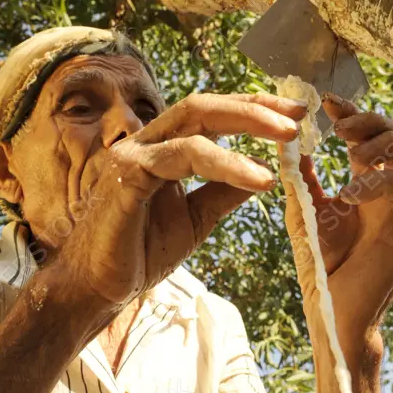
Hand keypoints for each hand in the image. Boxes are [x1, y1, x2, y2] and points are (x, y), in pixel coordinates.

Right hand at [50, 92, 306, 306]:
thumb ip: (224, 191)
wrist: (97, 287)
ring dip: (246, 129)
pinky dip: (224, 163)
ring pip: (195, 124)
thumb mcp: (196, 218)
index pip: (211, 116)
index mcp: (164, 148)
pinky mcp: (127, 174)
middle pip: (204, 106)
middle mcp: (147, 142)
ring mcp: (134, 154)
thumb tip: (265, 170)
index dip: (253, 109)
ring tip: (287, 143)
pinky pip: (181, 158)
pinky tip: (256, 178)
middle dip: (253, 108)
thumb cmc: (139, 250)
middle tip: (295, 119)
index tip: (295, 116)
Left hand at [277, 94, 392, 343]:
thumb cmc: (320, 265)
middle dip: (379, 122)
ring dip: (391, 145)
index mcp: (376, 185)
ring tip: (353, 154)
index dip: (359, 113)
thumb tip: (290, 138)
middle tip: (342, 127)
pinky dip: (380, 182)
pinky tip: (348, 192)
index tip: (328, 102)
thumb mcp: (306, 210)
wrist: (331, 312)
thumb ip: (302, 176)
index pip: (379, 135)